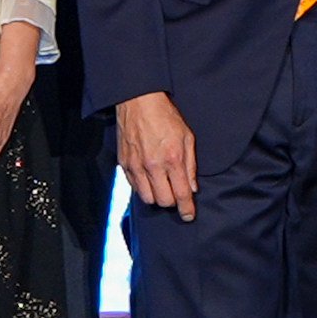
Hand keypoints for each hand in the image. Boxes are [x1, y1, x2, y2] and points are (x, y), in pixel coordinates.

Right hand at [117, 91, 197, 220]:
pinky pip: (134, 187)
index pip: (180, 194)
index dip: (186, 208)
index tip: (189, 215)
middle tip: (175, 192)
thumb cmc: (165, 116)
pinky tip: (149, 178)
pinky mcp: (124, 164)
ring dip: (156, 196)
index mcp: (172, 158)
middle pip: (163, 201)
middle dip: (172, 201)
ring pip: (147, 198)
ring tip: (162, 186)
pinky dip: (143, 188)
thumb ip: (190, 165)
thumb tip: (192, 187)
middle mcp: (153, 166)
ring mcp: (136, 166)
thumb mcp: (187, 137)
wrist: (139, 102)